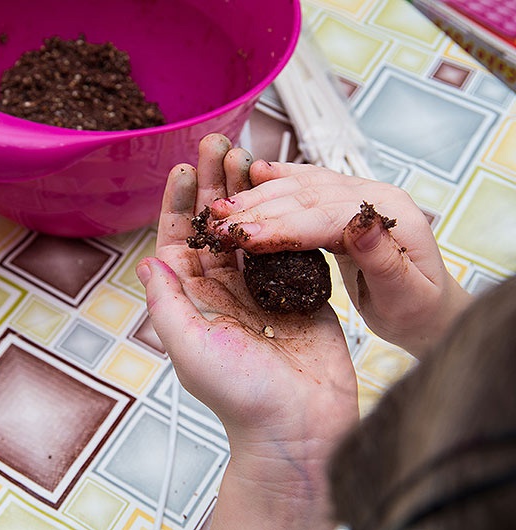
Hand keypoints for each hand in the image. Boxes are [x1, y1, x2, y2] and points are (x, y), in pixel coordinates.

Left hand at [137, 134, 357, 529]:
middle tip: (219, 143)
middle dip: (214, 184)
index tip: (182, 167)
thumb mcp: (191, 349)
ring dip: (249, 192)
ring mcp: (260, 289)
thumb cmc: (242, 400)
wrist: (300, 429)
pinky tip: (285, 189)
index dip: (180, 204)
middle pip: (216, 226)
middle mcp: (222, 291)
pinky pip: (286, 245)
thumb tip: (147, 263)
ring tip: (249, 154)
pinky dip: (283, 215)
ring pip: (250, 229)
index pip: (181, 241)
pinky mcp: (297, 292)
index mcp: (192, 300)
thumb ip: (167, 305)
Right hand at [208, 161, 471, 357]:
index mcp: (391, 214)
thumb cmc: (420, 311)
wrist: (431, 309)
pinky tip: (252, 174)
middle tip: (216, 221)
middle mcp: (374, 196)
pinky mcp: (343, 205)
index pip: (326, 215)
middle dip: (258, 208)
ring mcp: (359, 196)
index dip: (282, 225)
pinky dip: (276, 182)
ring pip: (301, 187)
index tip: (242, 238)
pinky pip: (305, 188)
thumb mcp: (407, 295)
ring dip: (257, 195)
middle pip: (307, 196)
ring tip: (220, 206)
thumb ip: (384, 258)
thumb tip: (362, 221)